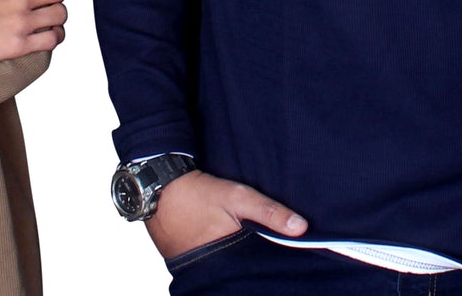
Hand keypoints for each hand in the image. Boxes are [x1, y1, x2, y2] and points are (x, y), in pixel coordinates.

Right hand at [144, 169, 306, 258]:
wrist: (160, 189)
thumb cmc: (197, 195)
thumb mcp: (238, 197)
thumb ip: (269, 212)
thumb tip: (301, 228)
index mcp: (228, 260)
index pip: (259, 271)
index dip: (274, 266)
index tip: (292, 262)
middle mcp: (215, 269)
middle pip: (246, 272)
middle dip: (259, 264)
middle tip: (275, 255)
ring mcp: (204, 266)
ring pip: (233, 267)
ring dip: (245, 260)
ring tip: (258, 250)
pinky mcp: (195, 260)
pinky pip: (220, 261)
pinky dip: (230, 256)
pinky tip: (238, 244)